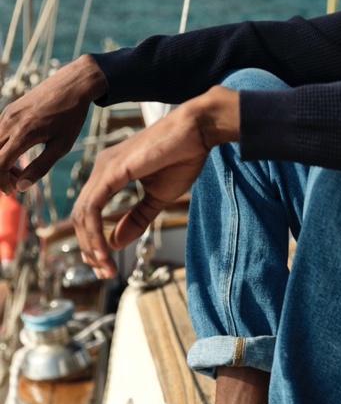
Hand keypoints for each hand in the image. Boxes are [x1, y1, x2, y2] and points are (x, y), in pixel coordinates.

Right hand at [0, 55, 107, 194]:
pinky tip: (18, 154)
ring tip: (19, 170)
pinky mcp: (7, 111)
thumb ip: (41, 167)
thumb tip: (22, 187)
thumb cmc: (71, 116)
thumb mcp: (62, 146)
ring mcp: (6, 115)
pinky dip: (2, 148)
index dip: (1, 182)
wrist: (72, 84)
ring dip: (0, 162)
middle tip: (15, 183)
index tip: (12, 190)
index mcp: (23, 134)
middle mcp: (9, 123)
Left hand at [71, 86, 238, 277]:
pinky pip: (93, 208)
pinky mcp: (112, 171)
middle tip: (103, 272)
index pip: (89, 212)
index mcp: (109, 173)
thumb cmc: (182, 157)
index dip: (93, 241)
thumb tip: (114, 243)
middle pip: (80, 216)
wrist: (196, 131)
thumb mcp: (157, 197)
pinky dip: (95, 233)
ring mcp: (104, 168)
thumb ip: (136, 218)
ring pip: (83, 214)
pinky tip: (104, 251)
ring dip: (91, 246)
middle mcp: (101, 169)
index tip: (105, 265)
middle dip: (89, 248)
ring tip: (104, 267)